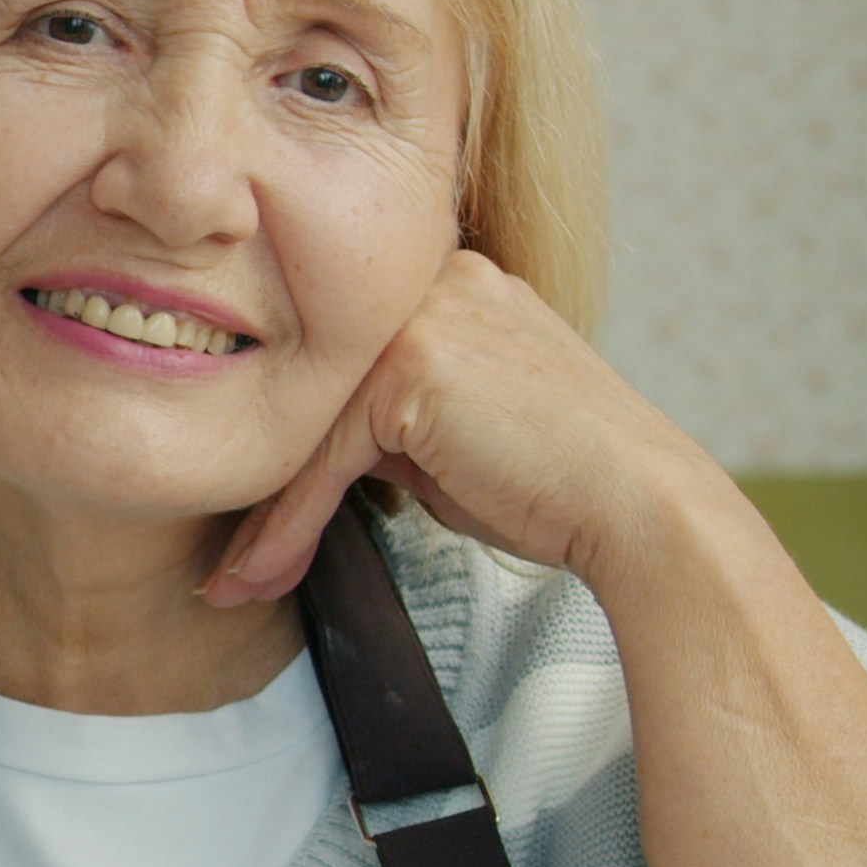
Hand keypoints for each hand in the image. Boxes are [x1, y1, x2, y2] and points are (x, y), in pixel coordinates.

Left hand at [206, 252, 736, 606]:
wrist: (639, 508)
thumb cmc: (554, 486)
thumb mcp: (452, 435)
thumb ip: (383, 422)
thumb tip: (303, 458)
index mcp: (450, 282)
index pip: (342, 366)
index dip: (291, 447)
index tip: (255, 520)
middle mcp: (433, 281)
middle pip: (314, 391)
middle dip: (266, 484)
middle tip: (227, 564)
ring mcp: (420, 317)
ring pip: (308, 428)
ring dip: (265, 517)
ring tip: (233, 585)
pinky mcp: (409, 368)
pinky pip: (323, 459)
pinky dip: (290, 525)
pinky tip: (260, 576)